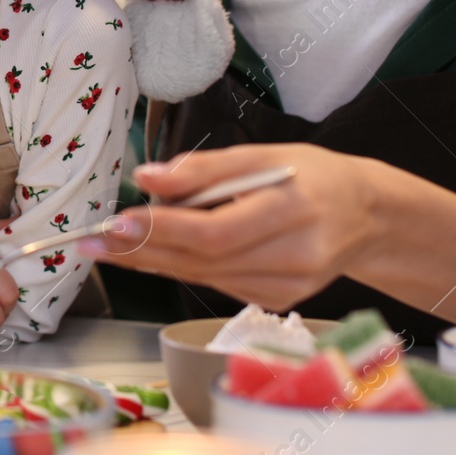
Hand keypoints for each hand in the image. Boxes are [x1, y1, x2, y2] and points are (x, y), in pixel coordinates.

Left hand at [80, 143, 395, 311]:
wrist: (366, 217)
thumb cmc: (314, 176)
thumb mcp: (265, 155)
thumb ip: (206, 169)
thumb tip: (147, 178)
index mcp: (294, 210)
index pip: (217, 231)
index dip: (164, 230)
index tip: (118, 222)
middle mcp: (293, 256)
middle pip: (202, 259)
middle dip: (140, 249)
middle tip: (89, 241)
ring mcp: (286, 286)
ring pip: (203, 275)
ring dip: (150, 262)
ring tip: (105, 248)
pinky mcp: (274, 300)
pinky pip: (215, 282)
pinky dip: (180, 267)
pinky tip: (150, 255)